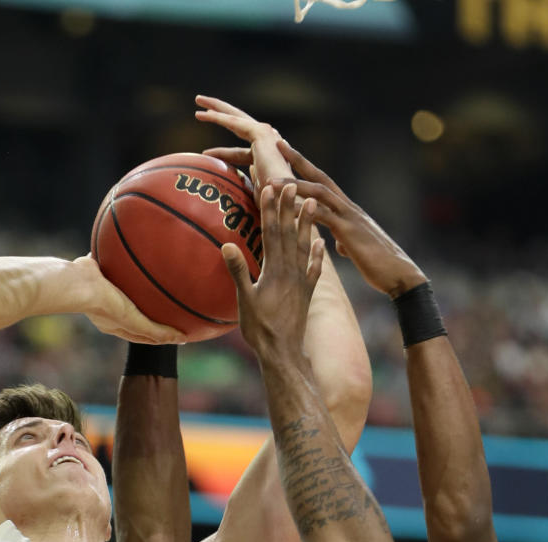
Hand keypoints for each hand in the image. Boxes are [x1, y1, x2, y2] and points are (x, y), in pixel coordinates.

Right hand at [73, 255, 183, 343]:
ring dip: (139, 286)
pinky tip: (141, 253)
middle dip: (151, 311)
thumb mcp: (135, 322)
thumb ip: (156, 331)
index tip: (177, 331)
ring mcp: (102, 288)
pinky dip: (128, 262)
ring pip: (126, 288)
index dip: (159, 334)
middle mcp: (108, 308)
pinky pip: (117, 264)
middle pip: (135, 311)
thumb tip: (182, 339)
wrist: (80, 283)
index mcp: (114, 324)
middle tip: (169, 307)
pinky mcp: (98, 268)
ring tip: (156, 278)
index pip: (142, 333)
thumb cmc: (106, 305)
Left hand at [196, 94, 294, 201]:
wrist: (287, 199)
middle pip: (238, 124)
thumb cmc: (275, 203)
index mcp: (267, 158)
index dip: (223, 153)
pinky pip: (234, 123)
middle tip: (201, 107)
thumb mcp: (259, 191)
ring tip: (198, 100)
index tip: (205, 154)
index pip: (240, 152)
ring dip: (216, 108)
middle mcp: (268, 142)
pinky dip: (218, 117)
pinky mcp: (261, 133)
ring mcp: (267, 136)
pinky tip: (202, 114)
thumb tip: (249, 172)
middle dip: (221, 114)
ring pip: (235, 117)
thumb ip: (253, 180)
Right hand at [222, 184, 323, 361]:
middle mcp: (290, 272)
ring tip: (311, 202)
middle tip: (291, 182)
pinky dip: (317, 255)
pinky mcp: (307, 294)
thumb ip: (238, 272)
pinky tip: (320, 243)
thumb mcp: (245, 302)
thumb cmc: (260, 331)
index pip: (271, 232)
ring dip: (307, 224)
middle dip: (289, 207)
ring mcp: (301, 282)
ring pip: (304, 246)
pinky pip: (314, 270)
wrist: (284, 354)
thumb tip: (227, 245)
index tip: (270, 186)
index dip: (270, 209)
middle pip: (289, 233)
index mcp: (274, 271)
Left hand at [276, 140, 424, 297]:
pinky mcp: (349, 232)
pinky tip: (286, 210)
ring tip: (270, 181)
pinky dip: (304, 212)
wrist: (400, 276)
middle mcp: (348, 208)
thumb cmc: (380, 266)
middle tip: (277, 144)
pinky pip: (323, 217)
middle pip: (320, 178)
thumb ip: (346, 241)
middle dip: (299, 161)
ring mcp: (350, 218)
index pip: (324, 184)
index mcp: (348, 212)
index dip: (306, 169)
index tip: (288, 155)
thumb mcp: (358, 249)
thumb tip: (341, 243)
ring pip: (318, 194)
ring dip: (293, 186)